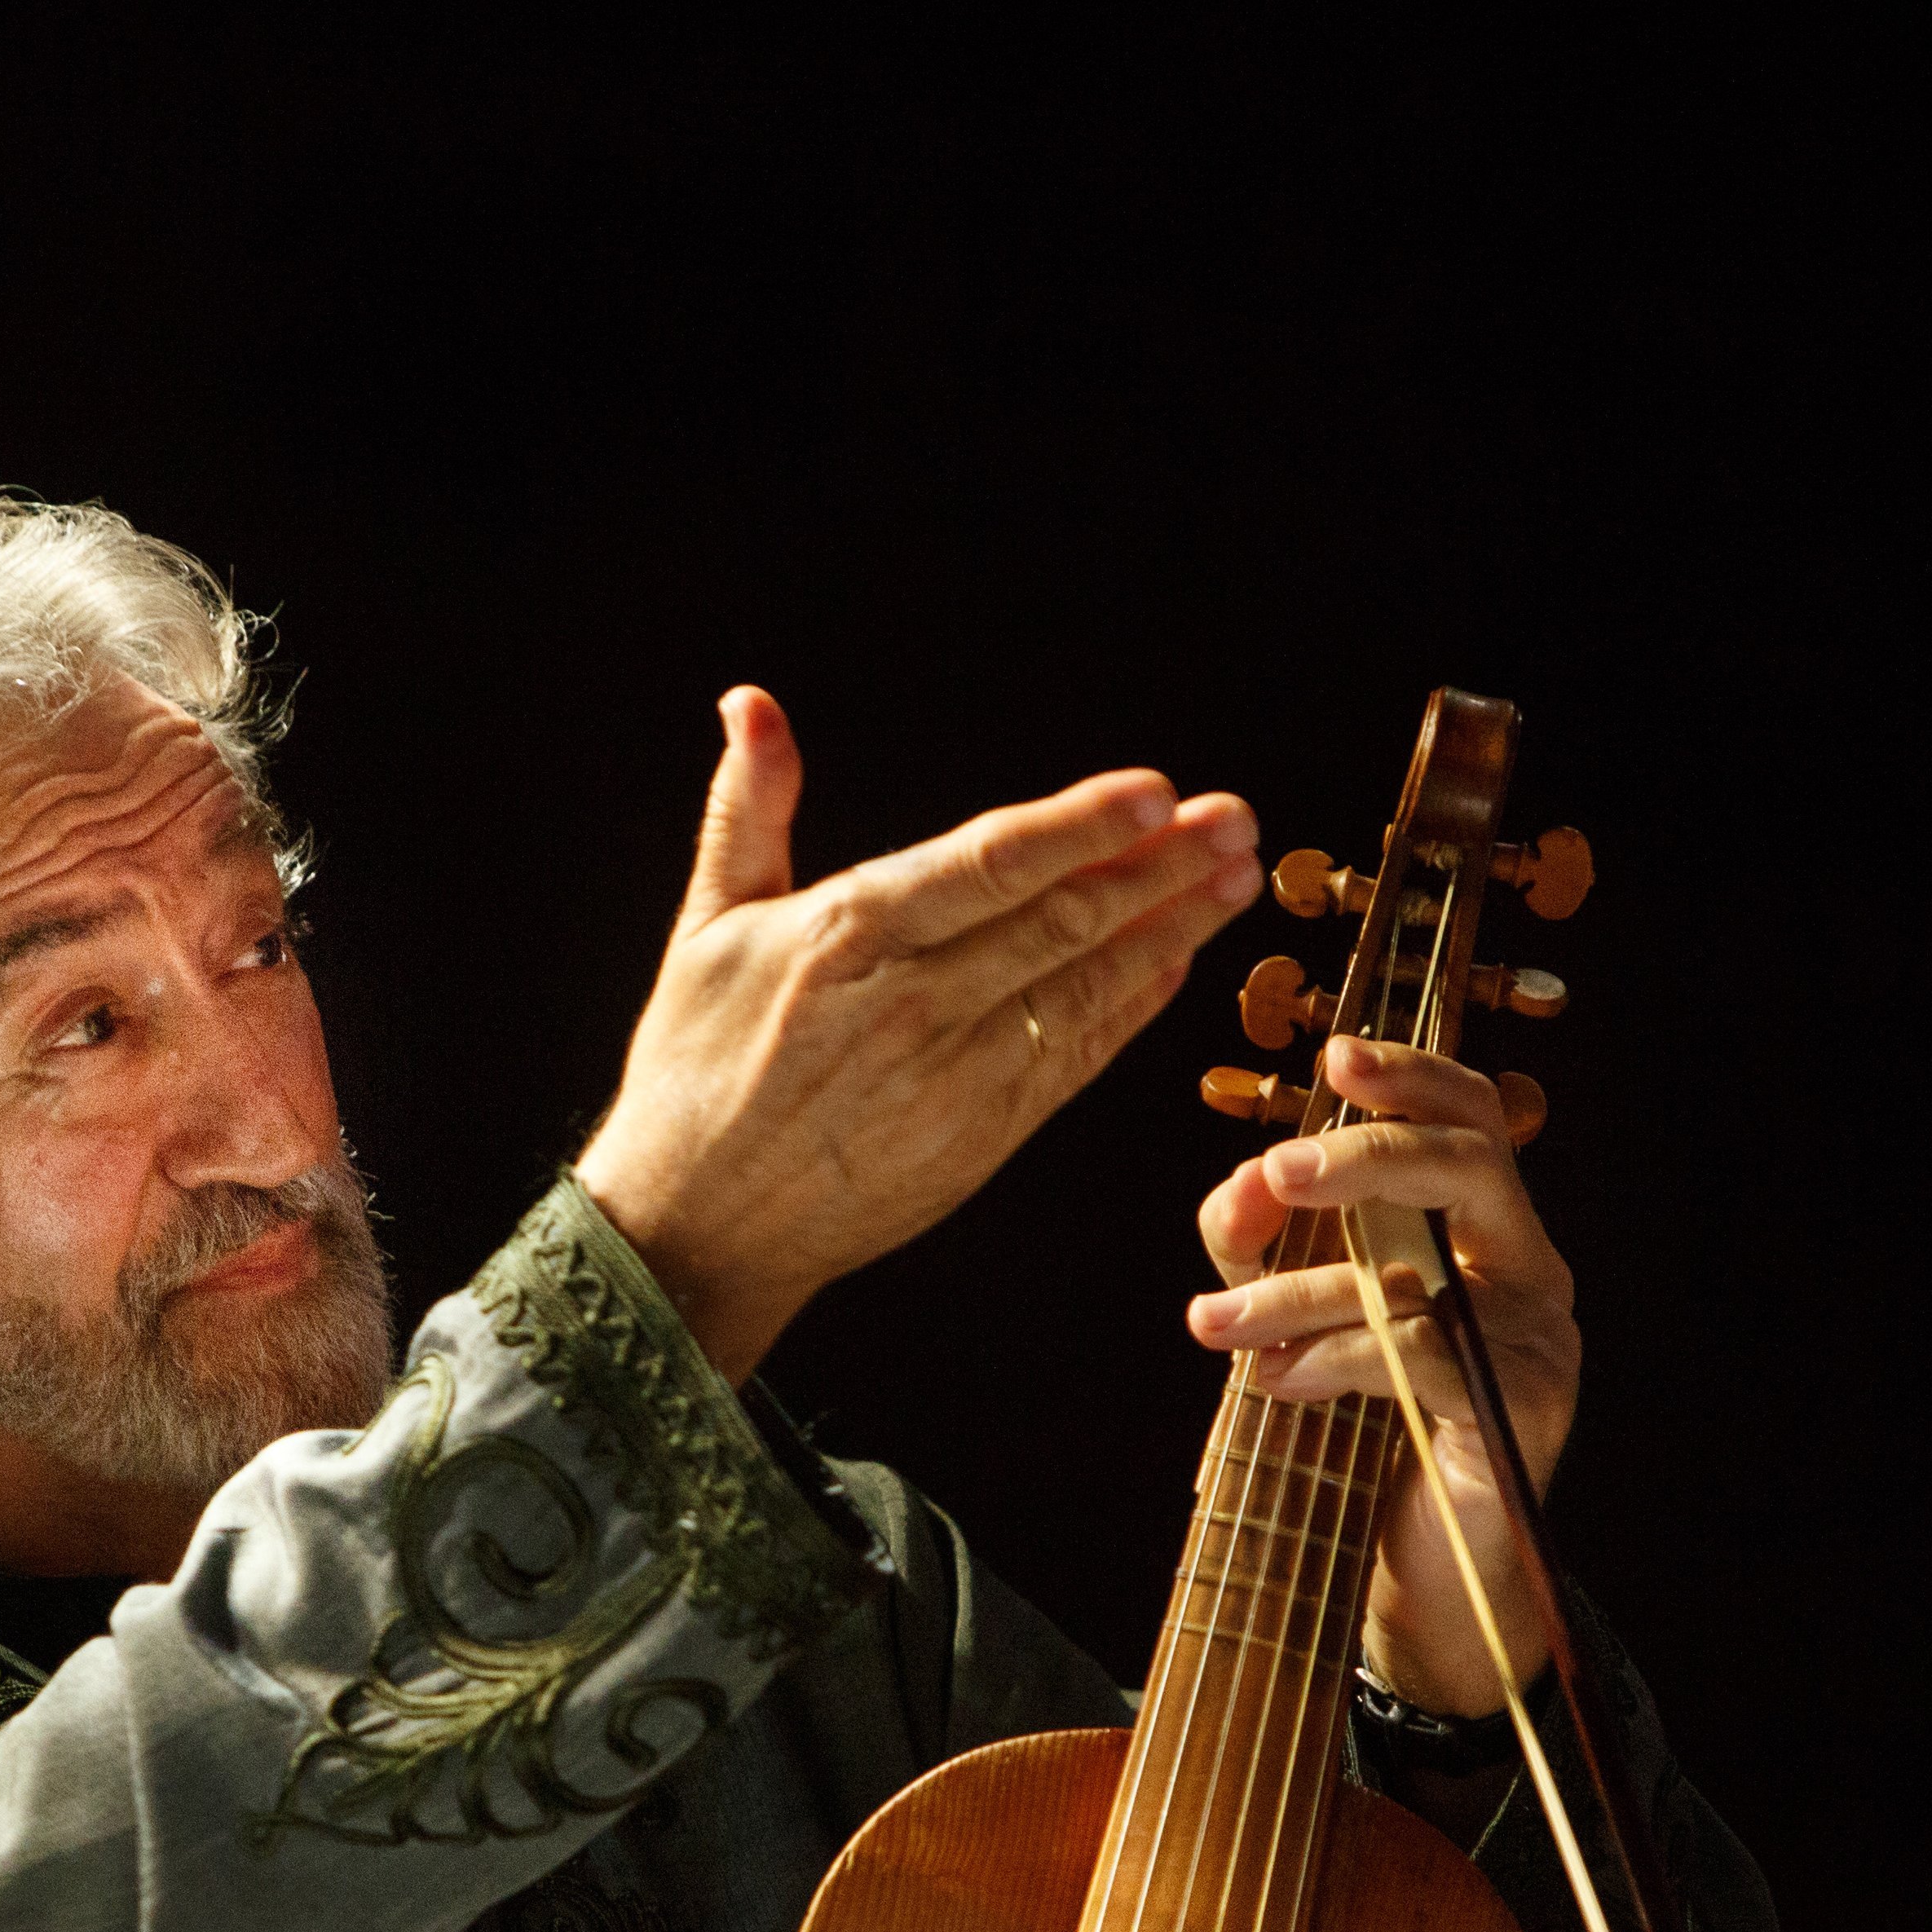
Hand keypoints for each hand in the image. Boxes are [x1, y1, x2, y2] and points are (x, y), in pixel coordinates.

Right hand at [577, 687, 1260, 1379]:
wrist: (695, 1225)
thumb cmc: (696, 1071)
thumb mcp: (706, 928)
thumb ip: (748, 811)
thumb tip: (751, 706)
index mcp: (847, 936)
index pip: (988, 866)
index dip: (1081, 828)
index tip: (1156, 794)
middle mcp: (911, 1003)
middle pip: (1059, 922)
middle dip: (1158, 869)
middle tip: (1236, 821)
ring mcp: (954, 1075)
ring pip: (1082, 988)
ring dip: (1170, 931)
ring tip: (1234, 879)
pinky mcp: (980, 1134)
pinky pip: (1073, 1059)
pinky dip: (1129, 1010)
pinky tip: (1177, 964)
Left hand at [1186, 1032, 1580, 1718]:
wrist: (1420, 1574)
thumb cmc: (1365, 1433)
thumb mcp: (1297, 1316)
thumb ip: (1262, 1245)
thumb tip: (1238, 1186)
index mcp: (1487, 1231)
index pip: (1472, 1117)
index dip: (1412, 1075)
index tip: (1336, 1058)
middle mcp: (1529, 1268)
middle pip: (1470, 1162)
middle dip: (1366, 1153)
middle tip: (1276, 1172)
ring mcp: (1536, 1338)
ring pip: (1420, 1269)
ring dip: (1298, 1289)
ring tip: (1216, 1325)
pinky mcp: (1519, 1409)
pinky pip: (1417, 1353)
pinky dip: (1332, 1359)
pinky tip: (1276, 1380)